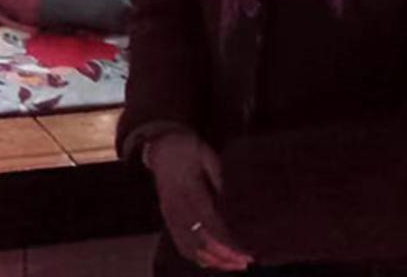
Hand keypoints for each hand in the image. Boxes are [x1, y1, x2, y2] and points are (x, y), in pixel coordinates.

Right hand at [146, 130, 252, 271]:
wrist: (160, 142)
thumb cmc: (188, 148)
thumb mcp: (207, 156)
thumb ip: (219, 178)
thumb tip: (232, 203)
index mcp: (188, 188)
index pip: (210, 223)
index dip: (228, 242)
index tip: (246, 252)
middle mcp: (176, 204)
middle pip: (200, 240)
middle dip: (224, 256)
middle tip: (245, 262)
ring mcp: (168, 212)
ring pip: (188, 246)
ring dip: (211, 260)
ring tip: (232, 264)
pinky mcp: (166, 216)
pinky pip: (178, 242)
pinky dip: (195, 256)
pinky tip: (211, 261)